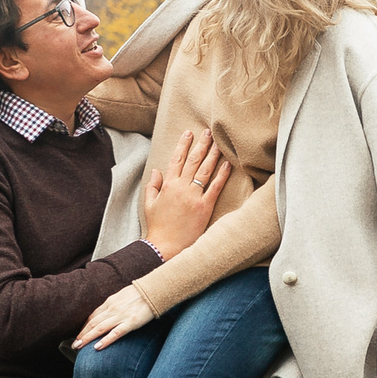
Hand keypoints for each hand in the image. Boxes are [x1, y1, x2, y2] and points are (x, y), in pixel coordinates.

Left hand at [75, 282, 154, 350]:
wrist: (154, 290)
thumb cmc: (141, 293)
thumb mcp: (123, 296)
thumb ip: (114, 305)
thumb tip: (108, 313)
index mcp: (110, 302)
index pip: (93, 316)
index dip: (84, 327)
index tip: (79, 335)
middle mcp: (112, 309)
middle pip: (93, 323)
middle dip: (82, 334)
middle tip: (74, 344)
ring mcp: (121, 316)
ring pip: (100, 328)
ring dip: (87, 338)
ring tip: (78, 347)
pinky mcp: (131, 322)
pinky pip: (116, 333)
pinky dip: (106, 340)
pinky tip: (97, 347)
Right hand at [142, 126, 229, 258]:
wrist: (165, 246)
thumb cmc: (157, 226)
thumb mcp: (149, 203)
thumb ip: (153, 185)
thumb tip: (157, 170)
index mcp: (168, 185)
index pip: (177, 159)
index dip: (183, 144)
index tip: (188, 133)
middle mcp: (182, 187)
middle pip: (193, 160)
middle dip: (201, 144)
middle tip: (208, 131)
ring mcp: (194, 196)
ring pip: (205, 170)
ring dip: (213, 154)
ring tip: (218, 142)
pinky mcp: (205, 207)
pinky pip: (215, 187)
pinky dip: (222, 175)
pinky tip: (227, 164)